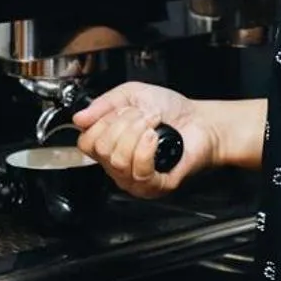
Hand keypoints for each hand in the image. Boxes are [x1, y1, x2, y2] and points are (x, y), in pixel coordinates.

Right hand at [73, 82, 220, 197]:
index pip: (86, 142)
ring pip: (118, 160)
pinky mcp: (155, 186)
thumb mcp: (132, 95)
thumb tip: (79, 118)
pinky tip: (154, 138)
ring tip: (152, 125)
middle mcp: (118, 165)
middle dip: (124, 124)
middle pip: (101, 149)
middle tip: (143, 117)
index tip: (123, 111)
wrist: (201, 121)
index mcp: (109, 145)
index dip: (102, 122)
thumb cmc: (171, 110)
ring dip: (137, 133)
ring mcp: (135, 178)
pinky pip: (139, 172)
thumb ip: (104, 103)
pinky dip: (146, 149)